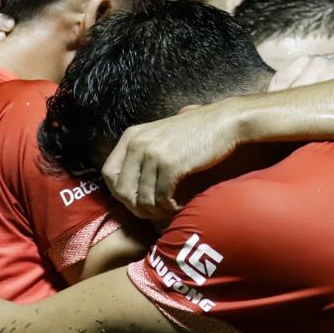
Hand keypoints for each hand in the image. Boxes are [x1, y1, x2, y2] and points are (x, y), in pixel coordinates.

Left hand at [102, 99, 244, 219]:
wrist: (224, 122)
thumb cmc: (196, 131)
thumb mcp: (160, 135)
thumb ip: (143, 152)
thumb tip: (131, 183)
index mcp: (131, 136)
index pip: (109, 174)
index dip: (120, 192)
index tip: (137, 199)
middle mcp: (137, 144)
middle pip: (122, 191)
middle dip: (137, 208)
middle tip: (154, 211)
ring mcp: (153, 154)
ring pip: (142, 199)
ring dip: (156, 211)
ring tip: (169, 208)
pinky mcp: (171, 165)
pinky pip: (161, 199)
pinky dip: (170, 207)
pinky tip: (180, 204)